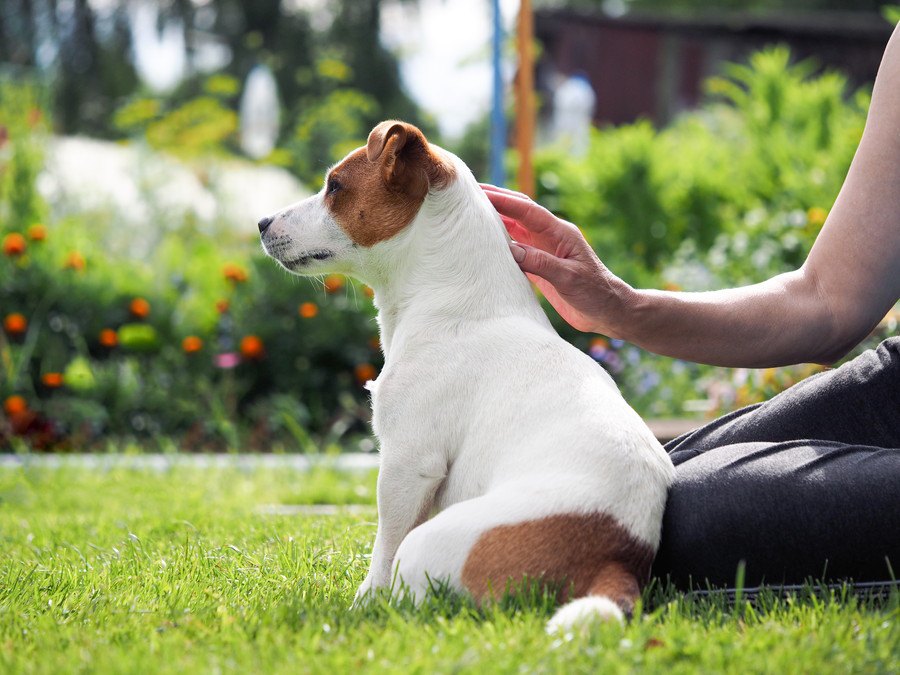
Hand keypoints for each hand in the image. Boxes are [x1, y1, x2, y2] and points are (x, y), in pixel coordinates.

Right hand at [482, 184, 631, 335]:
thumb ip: (541, 263)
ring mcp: (544, 248)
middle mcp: (550, 236)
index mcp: (560, 232)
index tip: (481, 193)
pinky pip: (515, 247)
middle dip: (496, 200)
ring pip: (515, 227)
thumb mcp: (569, 278)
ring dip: (494, 218)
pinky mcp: (539, 263)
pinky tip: (483, 239)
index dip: (504, 201)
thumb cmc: (595, 293)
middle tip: (468, 192)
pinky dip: (499, 240)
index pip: (528, 211)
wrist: (607, 311)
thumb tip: (512, 250)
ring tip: (470, 211)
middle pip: (519, 211)